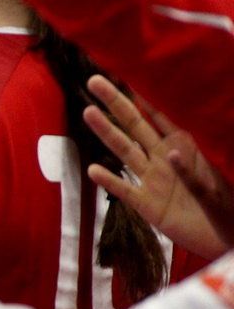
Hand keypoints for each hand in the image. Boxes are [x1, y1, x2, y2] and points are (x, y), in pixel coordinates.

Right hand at [84, 75, 232, 257]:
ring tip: (88, 113)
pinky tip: (92, 170)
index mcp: (185, 145)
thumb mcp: (221, 172)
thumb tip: (173, 152)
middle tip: (94, 81)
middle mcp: (163, 158)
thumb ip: (194, 166)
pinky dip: (110, 181)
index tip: (128, 71)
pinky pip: (125, 191)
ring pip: (124, 151)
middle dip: (115, 102)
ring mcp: (152, 181)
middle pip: (134, 125)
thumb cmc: (230, 202)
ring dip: (106, 132)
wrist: (228, 236)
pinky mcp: (147, 205)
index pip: (161, 114)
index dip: (145, 94)